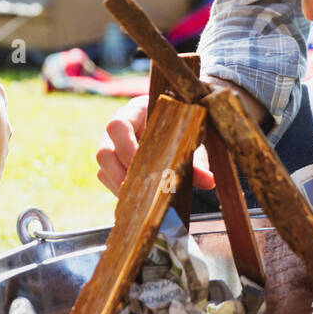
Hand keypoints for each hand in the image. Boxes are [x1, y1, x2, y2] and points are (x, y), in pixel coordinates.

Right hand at [96, 94, 215, 195]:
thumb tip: (209, 181)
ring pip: (103, 169)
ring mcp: (112, 147)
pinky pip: (108, 180)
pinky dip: (121, 192)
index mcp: (136, 112)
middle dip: (121, 174)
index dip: (126, 147)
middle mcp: (118, 129)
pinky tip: (139, 202)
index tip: (144, 166)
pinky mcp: (112, 165)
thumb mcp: (189, 139)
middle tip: (142, 189)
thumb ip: (197, 160)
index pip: (117, 125)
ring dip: (120, 186)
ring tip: (142, 200)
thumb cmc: (181, 127)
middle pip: (104, 152)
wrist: (177, 127)